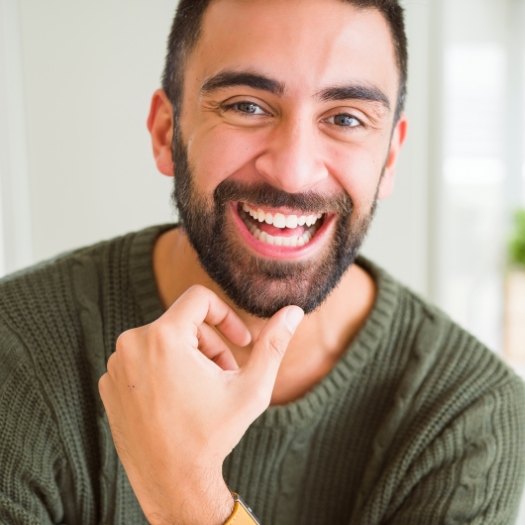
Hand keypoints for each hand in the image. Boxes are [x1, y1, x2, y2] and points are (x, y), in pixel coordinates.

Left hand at [98, 285, 303, 524]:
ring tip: (202, 389)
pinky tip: (176, 400)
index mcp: (163, 337)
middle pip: (183, 322)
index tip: (240, 341)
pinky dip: (163, 370)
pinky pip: (142, 359)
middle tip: (225, 375)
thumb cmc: (213, 435)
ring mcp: (115, 365)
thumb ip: (273, 345)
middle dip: (211, 344)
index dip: (226, 315)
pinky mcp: (107, 384)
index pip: (199, 298)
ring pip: (163, 340)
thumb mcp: (251, 388)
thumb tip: (294, 311)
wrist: (172, 484)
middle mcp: (131, 344)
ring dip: (188, 357)